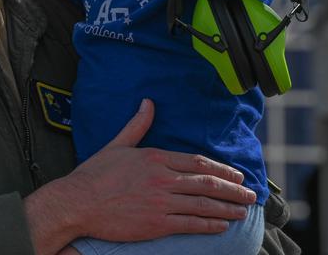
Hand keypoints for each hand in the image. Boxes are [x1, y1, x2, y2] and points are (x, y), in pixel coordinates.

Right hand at [63, 99, 255, 241]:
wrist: (77, 203)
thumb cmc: (94, 175)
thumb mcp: (117, 145)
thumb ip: (137, 125)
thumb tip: (148, 104)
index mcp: (155, 158)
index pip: (197, 162)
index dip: (222, 169)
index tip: (236, 175)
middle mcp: (162, 179)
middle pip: (207, 183)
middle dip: (233, 189)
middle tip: (249, 194)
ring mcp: (161, 202)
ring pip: (203, 204)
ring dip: (227, 208)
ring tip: (242, 211)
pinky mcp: (157, 224)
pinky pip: (191, 224)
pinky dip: (210, 224)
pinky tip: (222, 225)